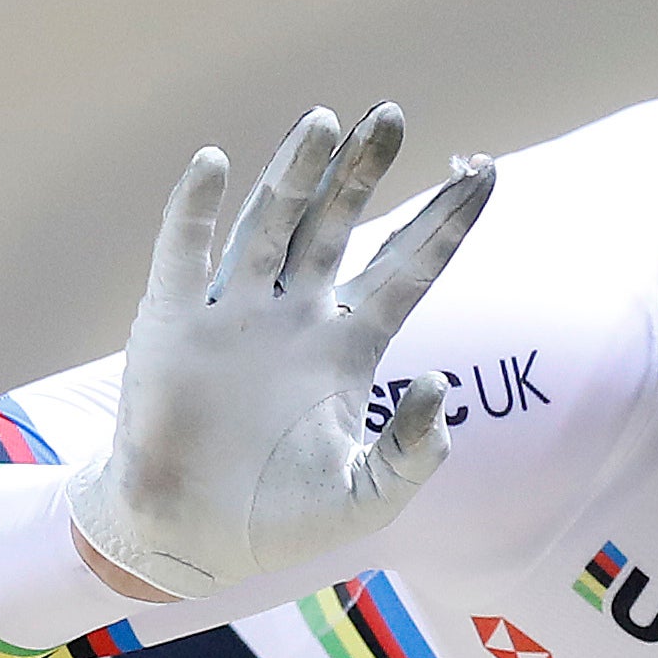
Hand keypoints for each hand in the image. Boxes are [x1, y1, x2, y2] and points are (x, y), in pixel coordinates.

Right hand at [63, 104, 494, 599]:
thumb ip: (413, 452)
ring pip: (271, 223)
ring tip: (323, 120)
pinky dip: (193, 208)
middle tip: (392, 114)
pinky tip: (214, 164)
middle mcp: (296, 315)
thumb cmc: (279, 521)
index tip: (485, 168)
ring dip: (294, 172)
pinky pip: (184, 253)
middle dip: (366, 170)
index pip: (408, 266)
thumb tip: (436, 388)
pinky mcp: (172, 323)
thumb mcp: (367, 499)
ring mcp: (234, 313)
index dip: (446, 219)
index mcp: (349, 347)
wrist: (191, 543)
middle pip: (339, 224)